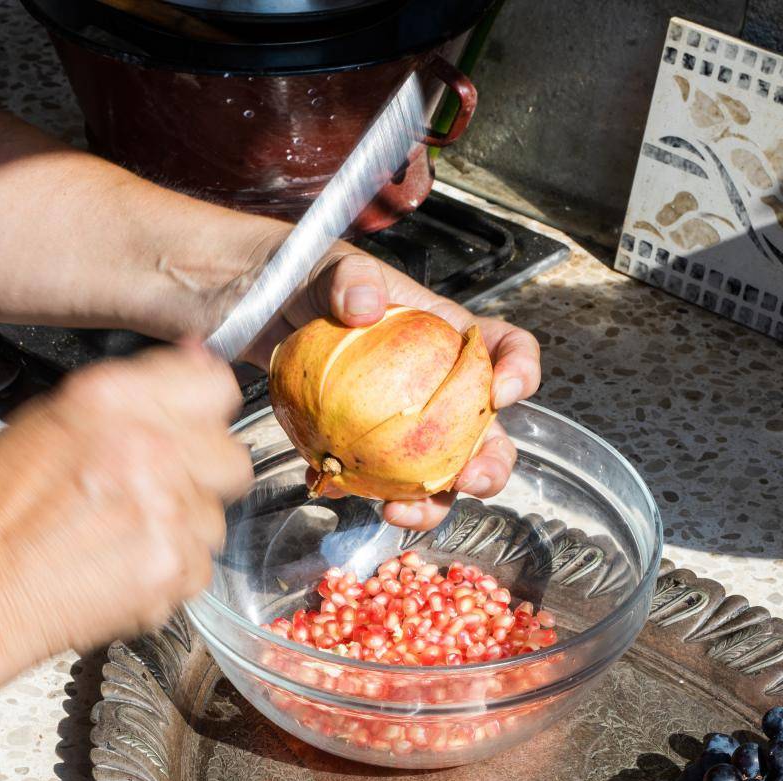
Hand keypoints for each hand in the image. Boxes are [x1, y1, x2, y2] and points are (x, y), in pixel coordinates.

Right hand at [0, 343, 252, 659]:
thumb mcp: (52, 417)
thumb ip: (134, 391)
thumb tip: (195, 360)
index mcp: (114, 398)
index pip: (215, 386)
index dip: (205, 411)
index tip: (195, 427)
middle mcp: (149, 447)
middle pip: (231, 454)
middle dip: (201, 474)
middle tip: (157, 490)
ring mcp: (169, 509)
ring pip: (216, 515)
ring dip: (183, 525)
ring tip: (125, 533)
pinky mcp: (176, 566)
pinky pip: (201, 563)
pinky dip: (170, 568)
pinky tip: (125, 563)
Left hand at [249, 249, 540, 530]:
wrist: (262, 310)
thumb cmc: (311, 283)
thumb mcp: (331, 267)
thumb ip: (351, 278)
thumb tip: (365, 304)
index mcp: (447, 336)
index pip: (504, 348)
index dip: (520, 371)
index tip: (502, 393)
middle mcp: (436, 387)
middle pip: (486, 432)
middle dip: (492, 465)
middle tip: (471, 480)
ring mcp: (402, 424)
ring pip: (438, 473)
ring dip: (433, 503)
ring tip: (404, 510)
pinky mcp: (365, 447)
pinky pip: (380, 481)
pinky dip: (368, 496)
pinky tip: (344, 493)